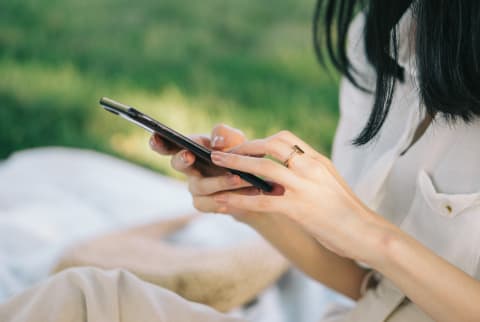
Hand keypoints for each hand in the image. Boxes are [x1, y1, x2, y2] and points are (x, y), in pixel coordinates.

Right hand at [149, 124, 260, 219]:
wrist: (253, 184)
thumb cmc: (240, 157)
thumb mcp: (237, 141)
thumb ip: (226, 135)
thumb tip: (216, 142)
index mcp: (192, 147)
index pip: (171, 143)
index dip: (160, 141)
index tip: (155, 136)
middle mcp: (189, 167)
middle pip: (177, 163)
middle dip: (181, 159)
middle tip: (189, 155)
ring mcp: (194, 186)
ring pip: (200, 186)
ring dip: (220, 181)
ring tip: (239, 178)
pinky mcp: (201, 203)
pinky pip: (207, 203)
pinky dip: (223, 200)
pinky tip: (237, 198)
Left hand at [209, 130, 389, 262]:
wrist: (367, 233)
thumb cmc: (348, 211)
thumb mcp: (329, 183)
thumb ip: (308, 174)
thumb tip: (283, 174)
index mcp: (317, 160)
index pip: (285, 138)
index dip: (261, 140)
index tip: (246, 147)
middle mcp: (310, 168)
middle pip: (271, 146)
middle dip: (243, 147)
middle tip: (224, 153)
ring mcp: (304, 187)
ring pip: (263, 168)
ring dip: (235, 164)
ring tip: (216, 164)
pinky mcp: (299, 209)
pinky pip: (262, 201)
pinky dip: (240, 200)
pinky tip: (225, 201)